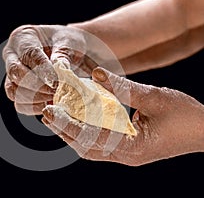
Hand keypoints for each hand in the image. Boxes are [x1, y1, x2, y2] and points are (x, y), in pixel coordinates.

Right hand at [3, 25, 121, 114]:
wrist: (69, 51)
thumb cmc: (67, 43)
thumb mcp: (69, 43)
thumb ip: (62, 55)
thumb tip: (59, 71)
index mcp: (23, 37)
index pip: (28, 54)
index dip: (42, 69)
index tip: (56, 81)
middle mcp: (12, 55)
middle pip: (16, 73)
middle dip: (37, 85)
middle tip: (55, 91)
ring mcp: (11, 73)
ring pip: (13, 91)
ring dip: (34, 98)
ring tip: (54, 97)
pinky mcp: (17, 90)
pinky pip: (19, 103)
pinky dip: (33, 107)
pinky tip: (49, 104)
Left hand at [42, 67, 203, 165]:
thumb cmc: (186, 115)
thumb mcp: (155, 96)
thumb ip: (123, 87)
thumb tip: (95, 74)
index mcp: (133, 147)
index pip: (92, 138)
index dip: (69, 124)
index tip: (51, 111)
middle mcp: (126, 156)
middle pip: (86, 147)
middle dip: (64, 130)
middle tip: (46, 113)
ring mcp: (127, 156)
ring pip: (90, 149)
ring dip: (71, 133)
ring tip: (55, 118)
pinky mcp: (128, 151)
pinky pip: (99, 145)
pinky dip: (84, 134)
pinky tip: (76, 122)